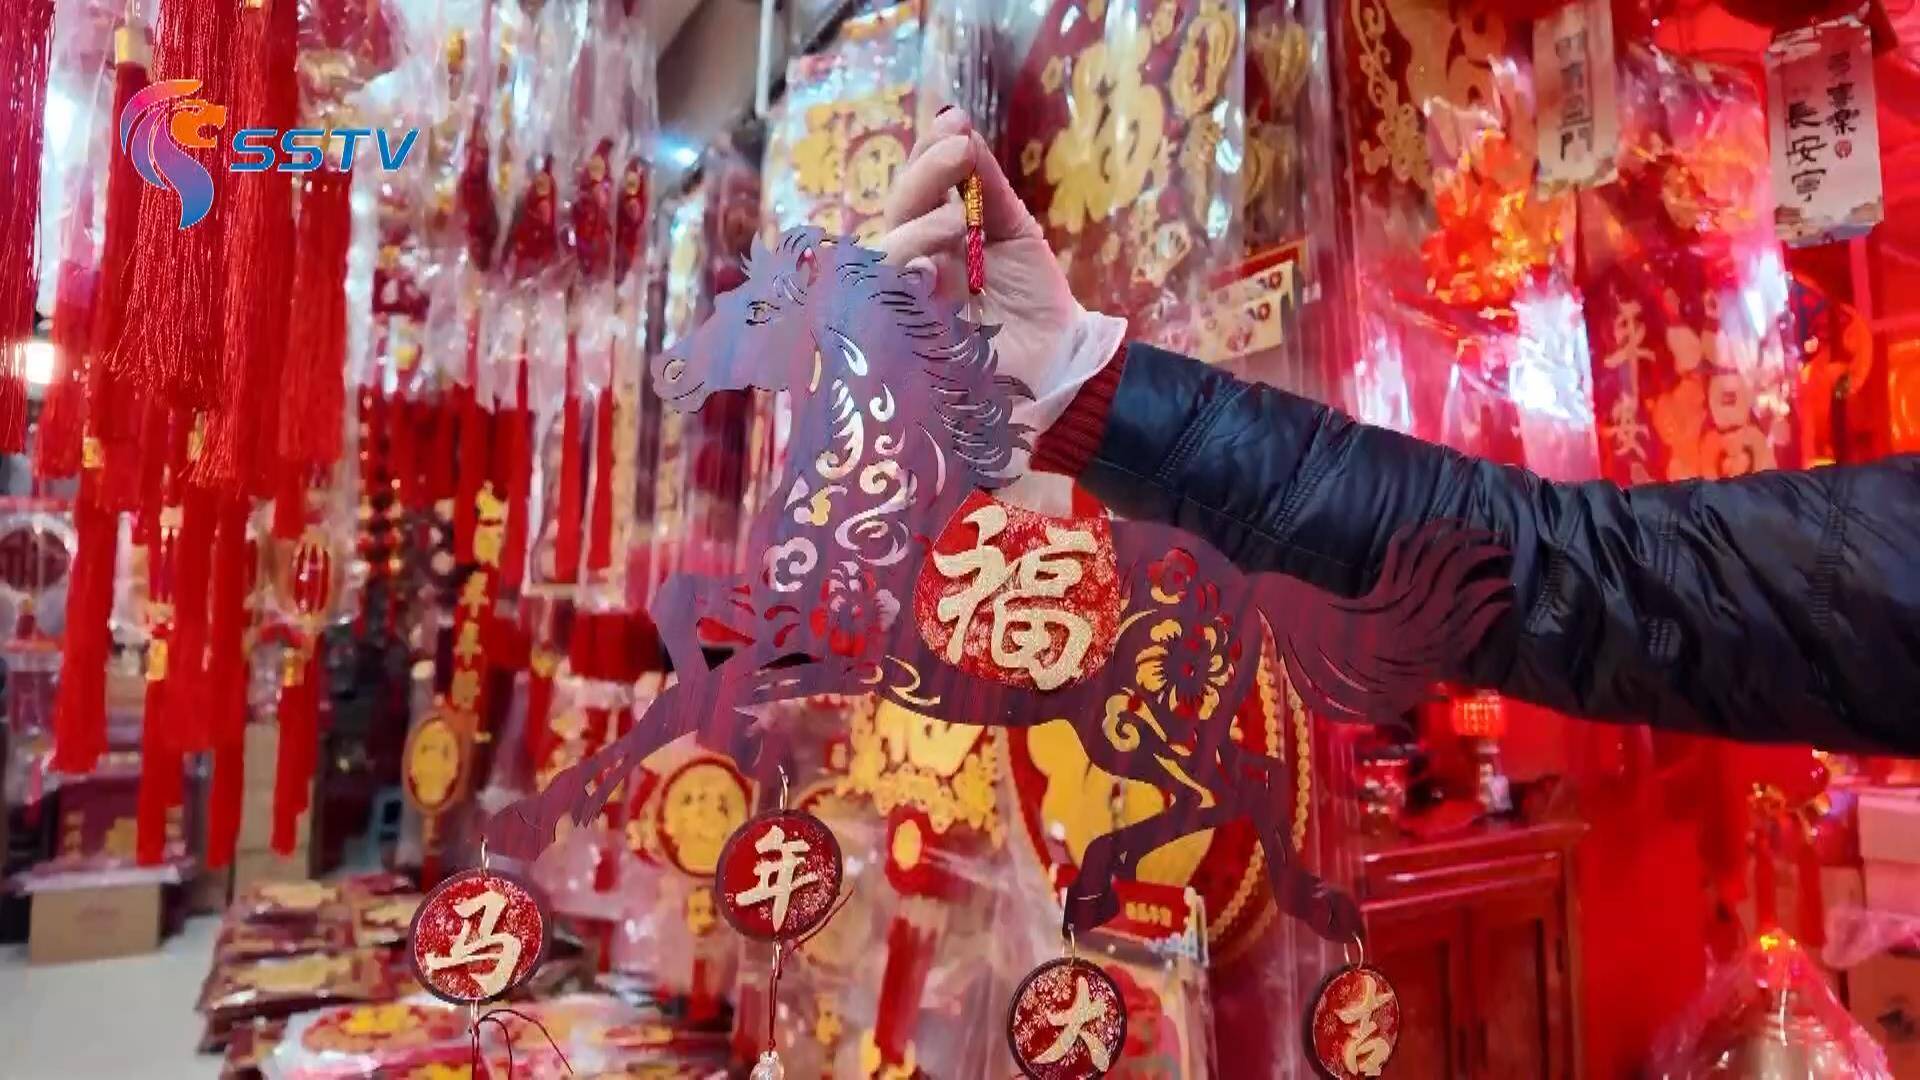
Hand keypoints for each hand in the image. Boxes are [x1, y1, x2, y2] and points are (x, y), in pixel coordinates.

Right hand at [873, 108, 1098, 416]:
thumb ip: (987, 190)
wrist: (1061, 364)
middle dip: (922, 181)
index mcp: (935, 239)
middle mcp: (914, 267)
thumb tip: (959, 128)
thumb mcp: (1017, 235)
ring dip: (913, 233)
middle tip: (958, 154)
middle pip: (895, 219)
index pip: (914, 192)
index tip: (954, 124)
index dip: (925, 156)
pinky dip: (904, 288)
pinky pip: (888, 315)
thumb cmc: (1036, 301)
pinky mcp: (909, 347)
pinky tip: (931, 271)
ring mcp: (908, 306)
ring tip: (957, 219)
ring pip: (883, 264)